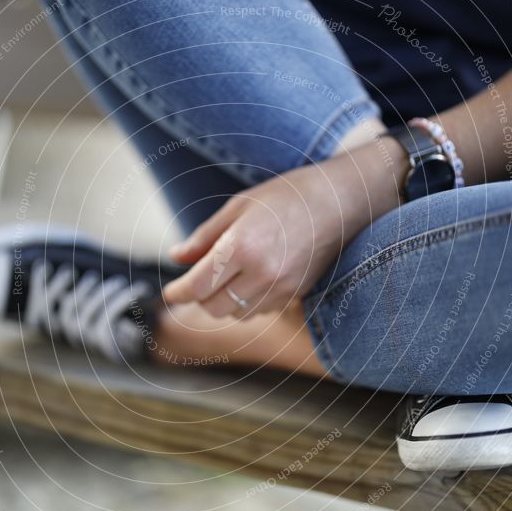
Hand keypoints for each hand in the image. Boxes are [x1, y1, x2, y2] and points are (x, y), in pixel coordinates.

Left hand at [161, 140, 403, 317]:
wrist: (340, 202)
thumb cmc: (287, 196)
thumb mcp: (239, 207)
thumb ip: (205, 237)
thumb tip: (176, 257)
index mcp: (241, 246)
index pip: (197, 285)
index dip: (177, 292)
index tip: (170, 291)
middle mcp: (261, 272)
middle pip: (212, 307)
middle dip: (198, 298)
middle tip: (195, 282)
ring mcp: (281, 287)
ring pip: (236, 314)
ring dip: (223, 303)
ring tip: (225, 280)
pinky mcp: (296, 295)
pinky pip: (260, 312)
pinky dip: (247, 303)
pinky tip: (250, 282)